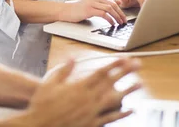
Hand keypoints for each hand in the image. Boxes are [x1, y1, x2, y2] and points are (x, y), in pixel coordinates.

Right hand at [23, 57, 141, 126]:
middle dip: (125, 72)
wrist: (39, 126)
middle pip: (111, 83)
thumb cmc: (42, 105)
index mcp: (78, 87)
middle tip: (137, 65)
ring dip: (127, 91)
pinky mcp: (92, 124)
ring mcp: (91, 112)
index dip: (113, 65)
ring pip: (114, 100)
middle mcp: (88, 99)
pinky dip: (122, 114)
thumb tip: (72, 57)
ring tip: (139, 84)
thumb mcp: (50, 84)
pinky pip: (110, 118)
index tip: (124, 58)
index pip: (100, 73)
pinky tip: (131, 110)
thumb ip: (64, 70)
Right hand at [60, 0, 126, 24]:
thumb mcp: (94, 5)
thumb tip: (119, 2)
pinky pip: (103, 13)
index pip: (113, 2)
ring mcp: (92, 2)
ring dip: (116, 17)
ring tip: (119, 23)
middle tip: (124, 21)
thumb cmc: (80, 9)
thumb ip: (105, 3)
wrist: (66, 11)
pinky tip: (112, 23)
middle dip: (120, 14)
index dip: (120, 10)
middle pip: (113, 4)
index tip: (124, 17)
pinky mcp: (89, 9)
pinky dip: (109, 19)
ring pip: (109, 8)